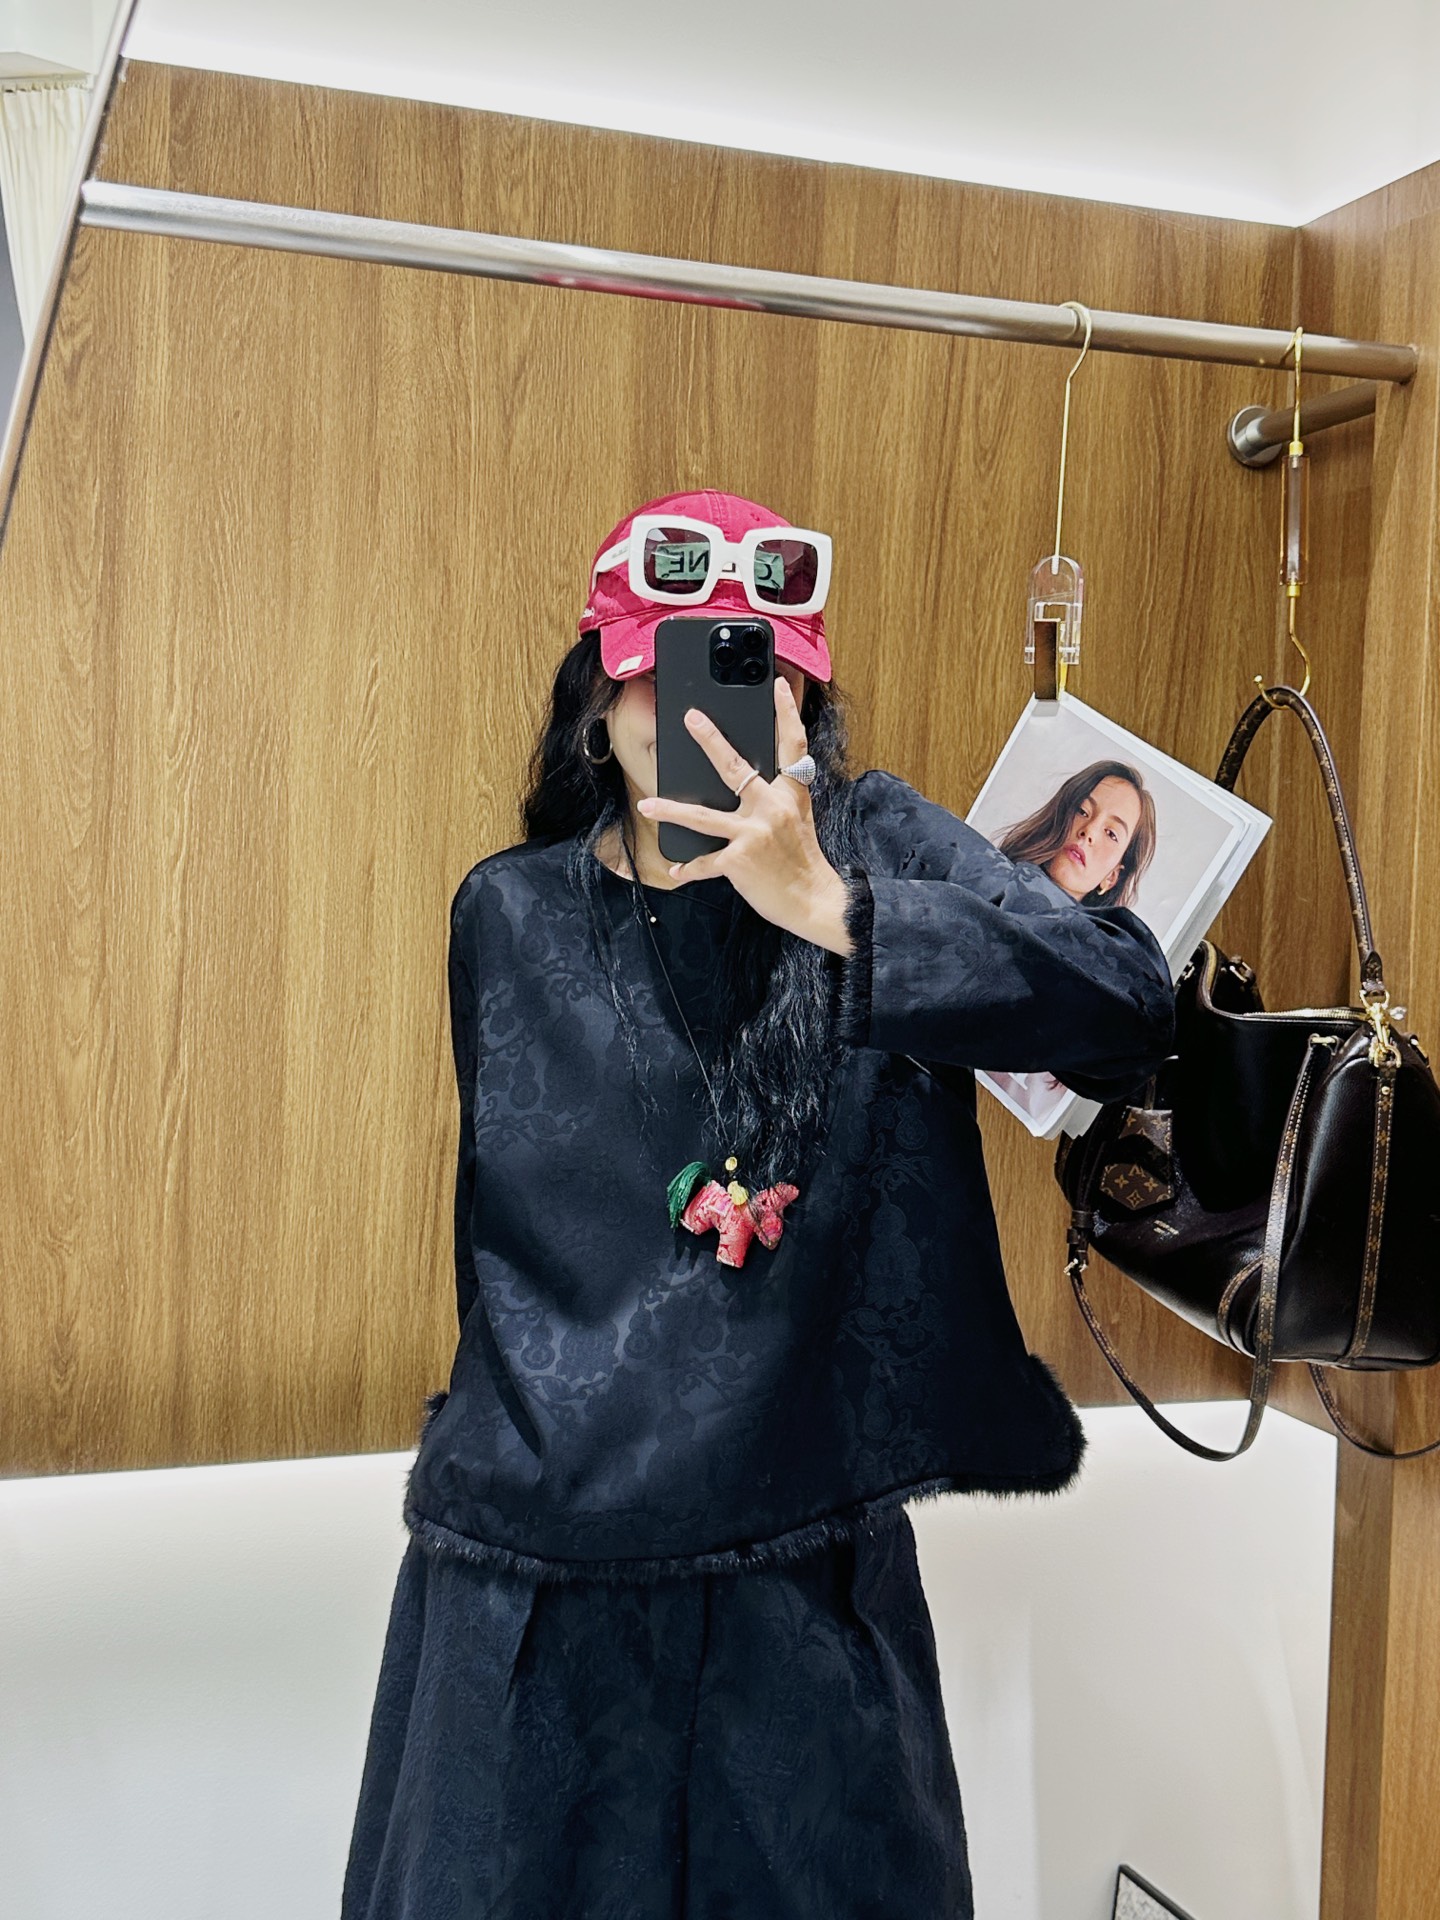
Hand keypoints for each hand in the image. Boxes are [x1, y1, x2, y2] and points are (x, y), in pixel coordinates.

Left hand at [636, 678, 853, 954]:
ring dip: (672, 809)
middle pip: (735, 767)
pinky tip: (676, 870)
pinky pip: (706, 862)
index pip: (793, 745)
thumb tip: (750, 783)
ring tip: (648, 802)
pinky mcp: (739, 860)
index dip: (787, 713)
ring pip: (703, 816)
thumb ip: (778, 799)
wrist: (814, 900)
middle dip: (710, 740)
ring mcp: (754, 833)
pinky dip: (690, 868)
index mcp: (791, 794)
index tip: (779, 686)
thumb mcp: (799, 820)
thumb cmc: (804, 862)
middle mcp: (772, 808)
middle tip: (692, 718)